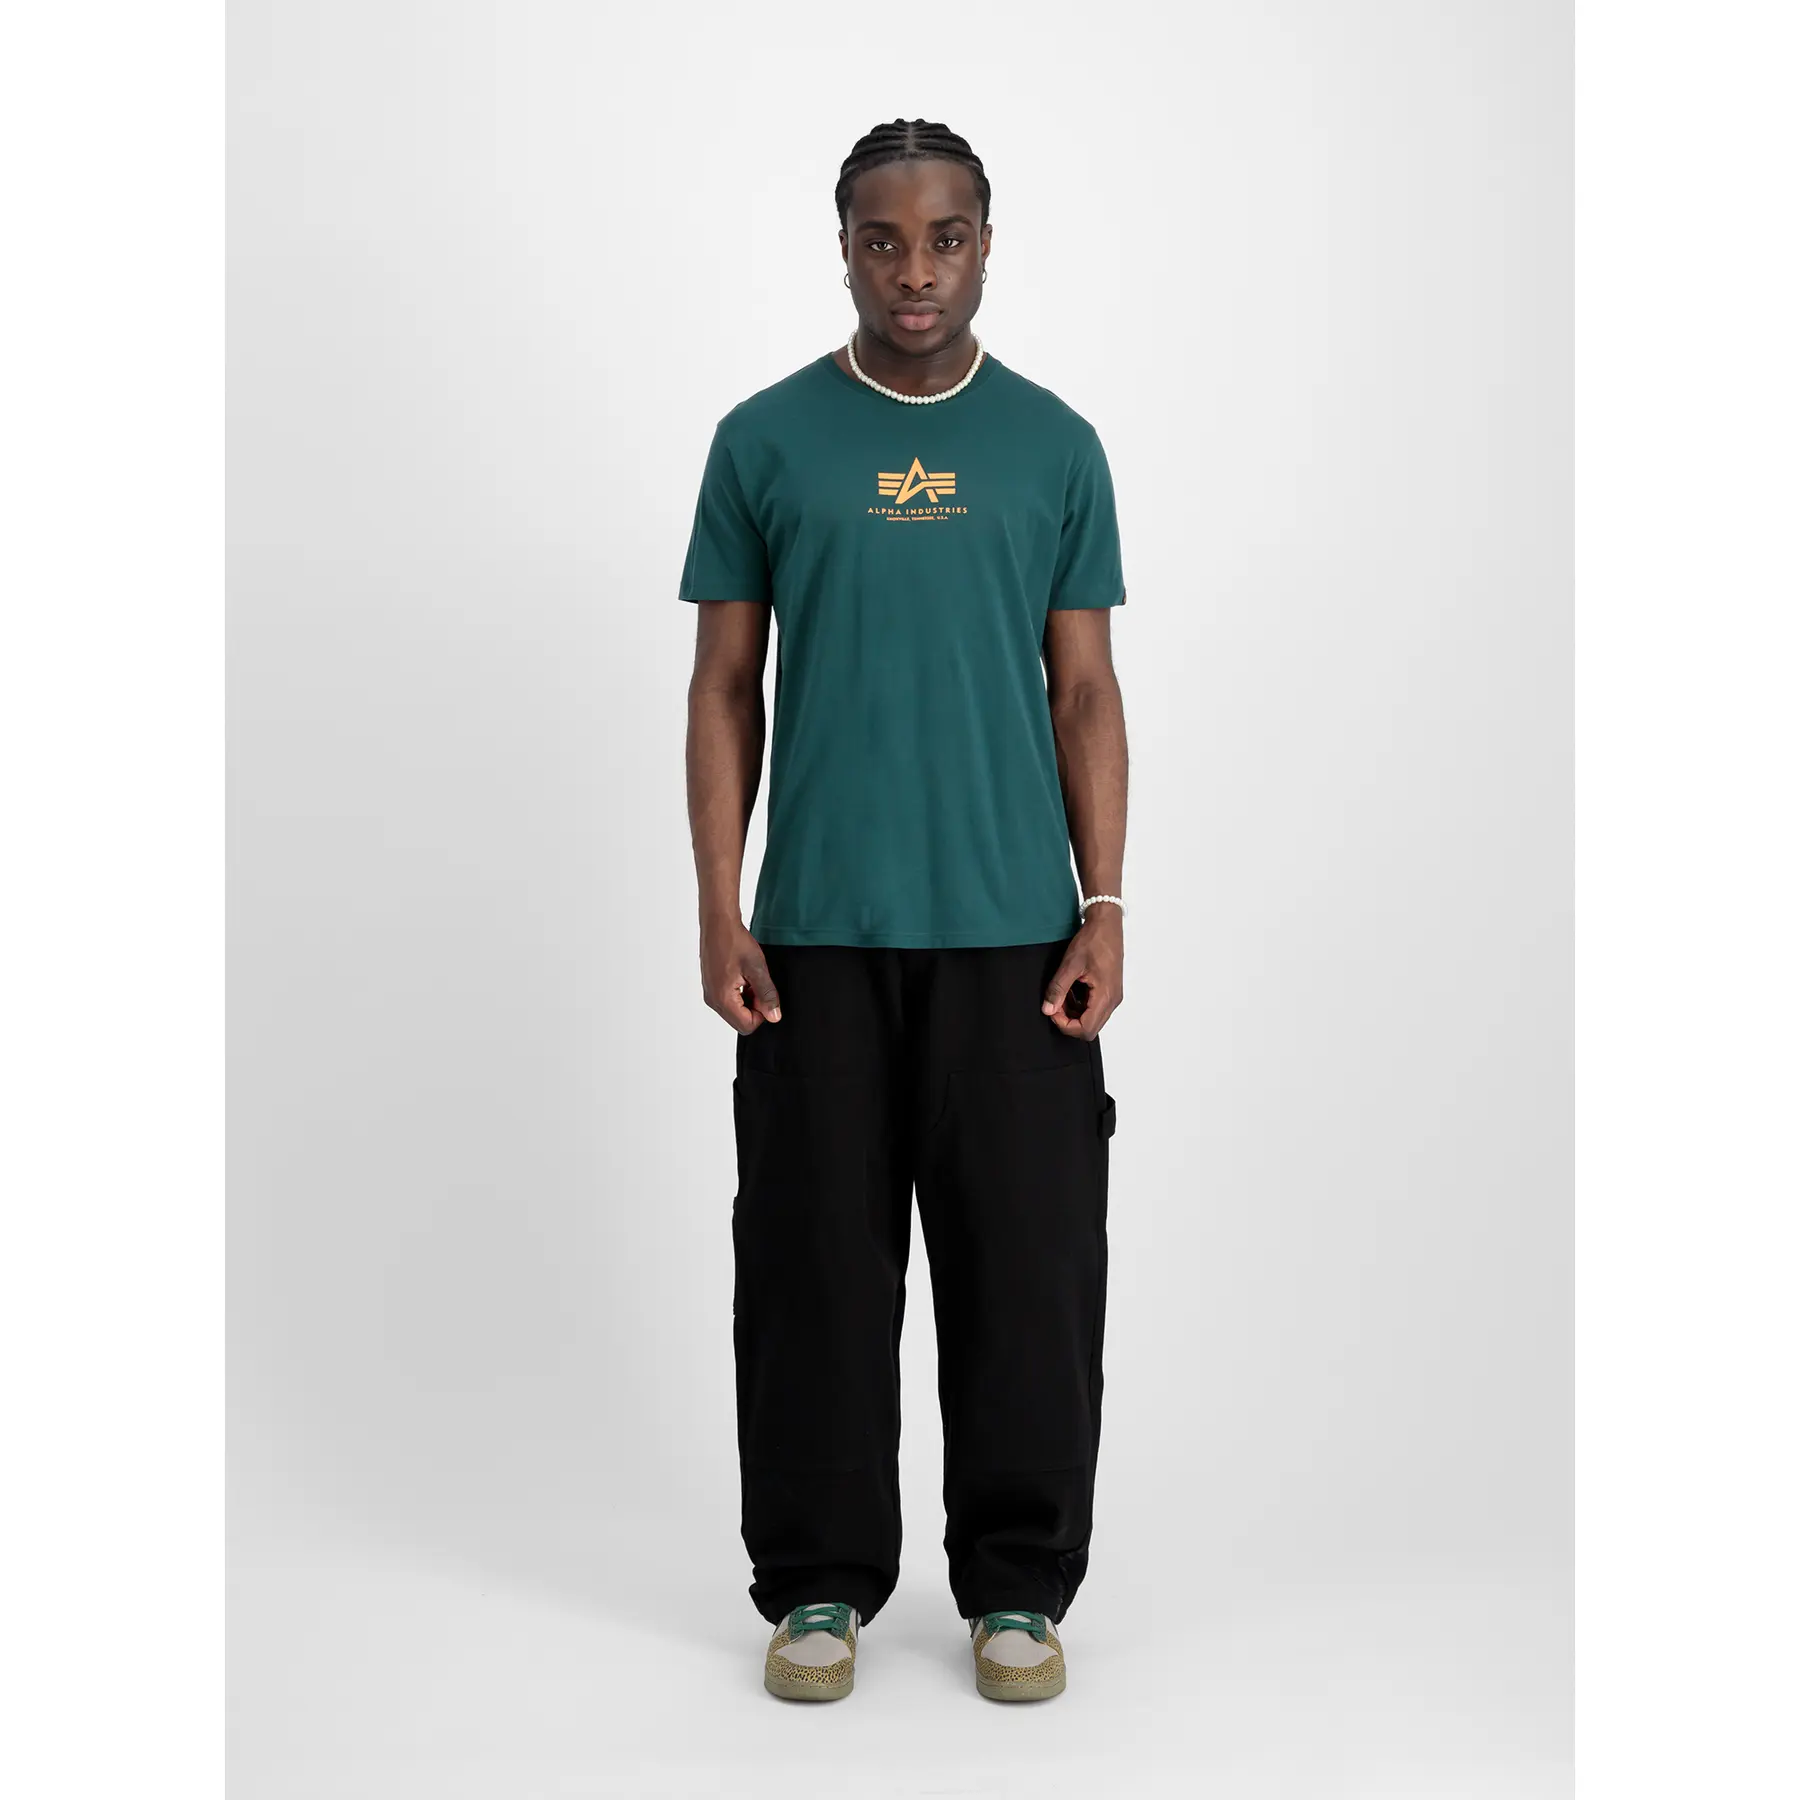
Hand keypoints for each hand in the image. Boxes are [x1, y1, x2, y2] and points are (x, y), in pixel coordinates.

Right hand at [701, 917, 782, 1033]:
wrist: (718, 923)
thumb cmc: (734, 941)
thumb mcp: (757, 968)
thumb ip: (767, 995)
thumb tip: (774, 1016)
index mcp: (722, 999)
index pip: (747, 1026)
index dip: (762, 1013)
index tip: (764, 993)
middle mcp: (713, 1000)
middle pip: (740, 1020)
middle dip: (755, 1007)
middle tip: (758, 983)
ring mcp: (710, 993)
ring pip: (735, 1011)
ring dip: (748, 999)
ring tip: (750, 977)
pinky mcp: (711, 986)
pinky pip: (729, 1000)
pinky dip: (740, 993)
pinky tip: (743, 975)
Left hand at [1042, 910, 1122, 1039]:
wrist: (1107, 924)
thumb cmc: (1093, 939)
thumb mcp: (1070, 964)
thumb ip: (1058, 989)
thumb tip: (1048, 1009)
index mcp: (1106, 996)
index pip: (1086, 1029)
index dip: (1065, 1025)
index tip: (1053, 1010)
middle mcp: (1113, 1000)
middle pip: (1090, 1028)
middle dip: (1069, 1020)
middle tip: (1055, 1002)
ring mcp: (1113, 996)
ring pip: (1092, 1019)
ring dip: (1074, 1013)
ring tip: (1062, 994)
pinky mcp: (1110, 990)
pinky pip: (1095, 1008)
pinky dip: (1080, 1005)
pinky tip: (1071, 990)